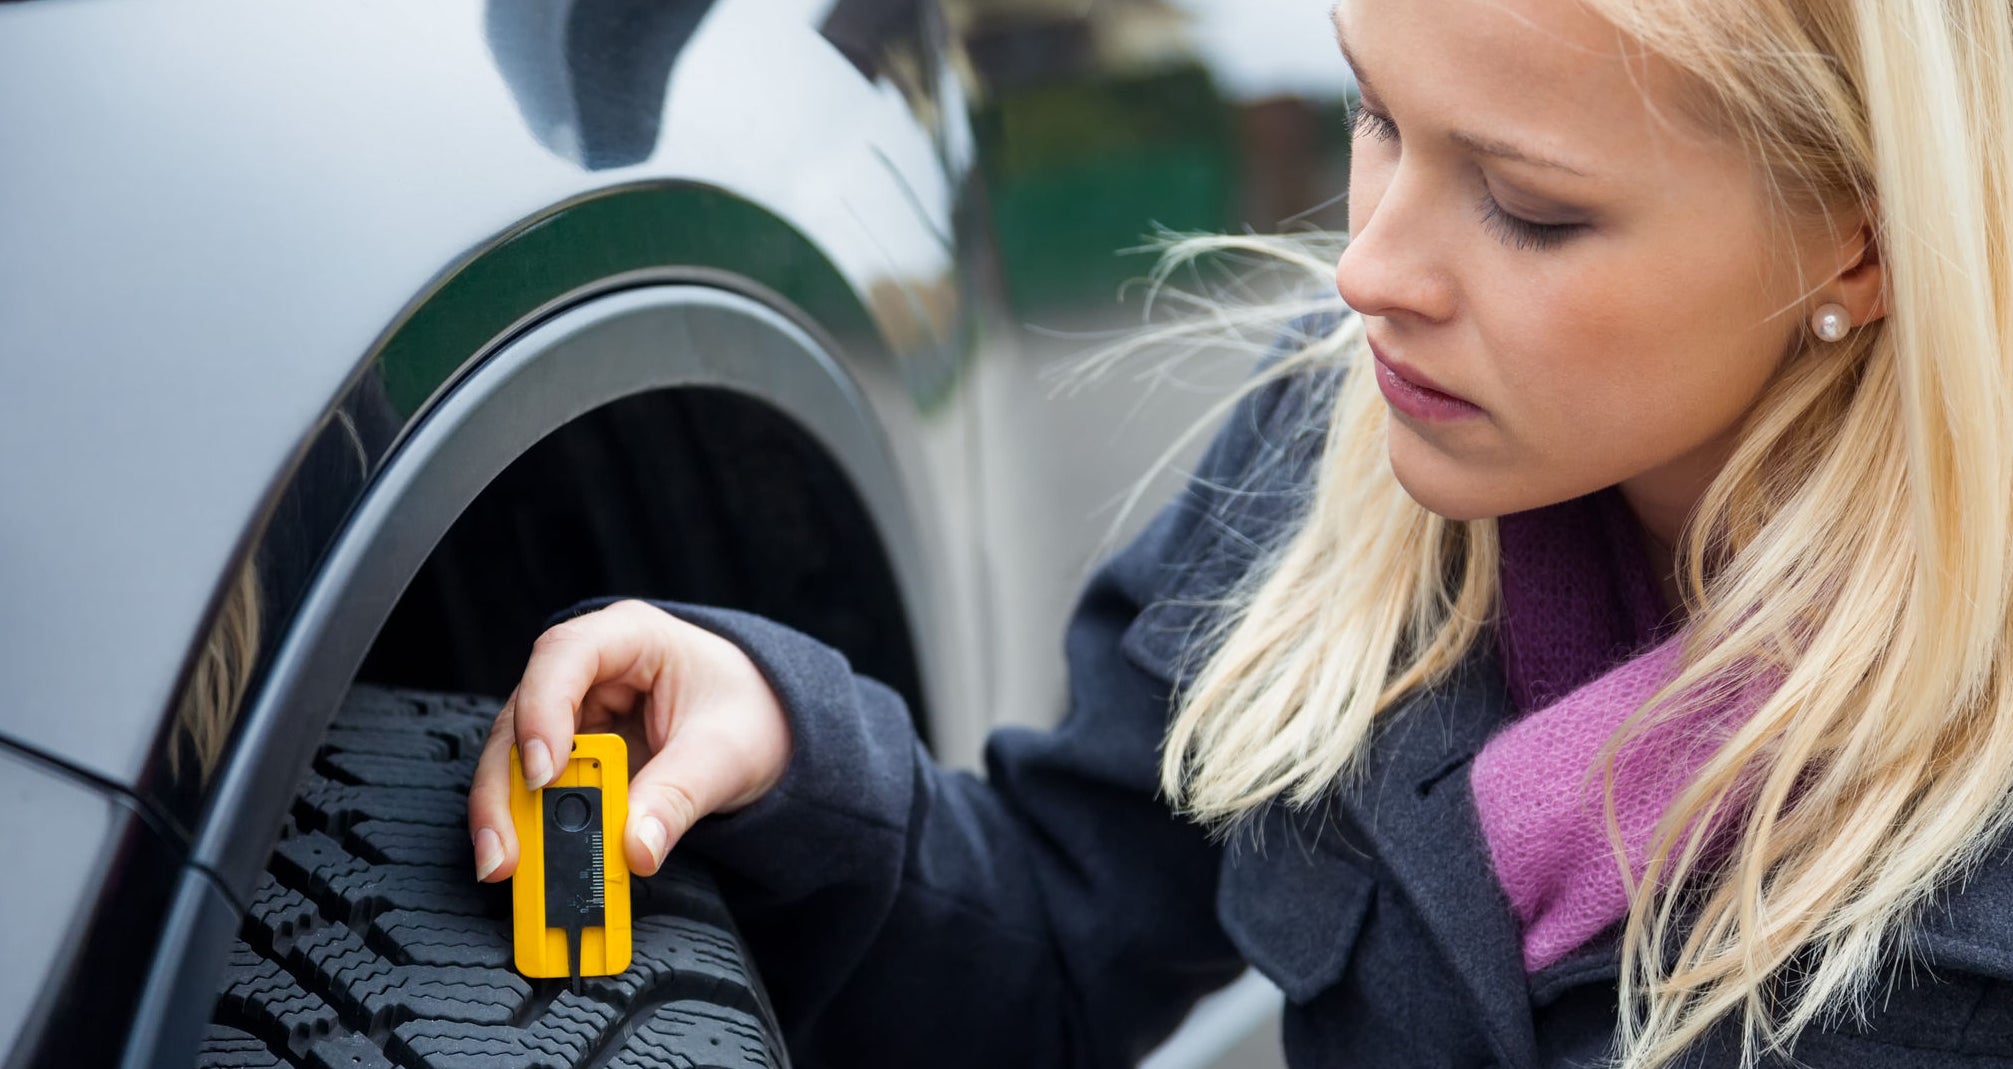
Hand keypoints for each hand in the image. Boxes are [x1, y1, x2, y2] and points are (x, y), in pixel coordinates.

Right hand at [467, 599, 792, 881]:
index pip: (565, 656)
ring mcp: (575, 709)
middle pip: (522, 715)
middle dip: (506, 786)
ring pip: (516, 756)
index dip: (542, 711)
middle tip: (504, 850)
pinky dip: (531, 825)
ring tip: (506, 866)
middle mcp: (589, 668)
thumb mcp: (726, 755)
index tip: (541, 775)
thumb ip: (679, 798)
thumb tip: (635, 850)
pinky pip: (539, 787)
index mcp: (631, 637)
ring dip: (507, 813)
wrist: (769, 722)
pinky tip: (527, 864)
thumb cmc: (751, 713)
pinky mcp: (573, 751)